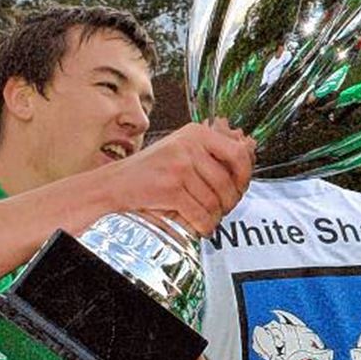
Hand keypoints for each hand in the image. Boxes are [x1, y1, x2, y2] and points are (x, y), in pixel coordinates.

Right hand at [106, 120, 254, 236]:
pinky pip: (200, 213)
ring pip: (215, 201)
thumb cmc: (149, 170)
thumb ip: (212, 151)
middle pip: (228, 182)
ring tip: (209, 218)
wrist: (112, 185)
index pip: (238, 153)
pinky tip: (200, 226)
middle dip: (229, 202)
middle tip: (223, 209)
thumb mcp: (181, 149)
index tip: (241, 187)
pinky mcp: (170, 188)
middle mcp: (189, 145)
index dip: (245, 175)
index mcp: (197, 133)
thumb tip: (248, 150)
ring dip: (215, 216)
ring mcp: (179, 166)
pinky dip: (203, 225)